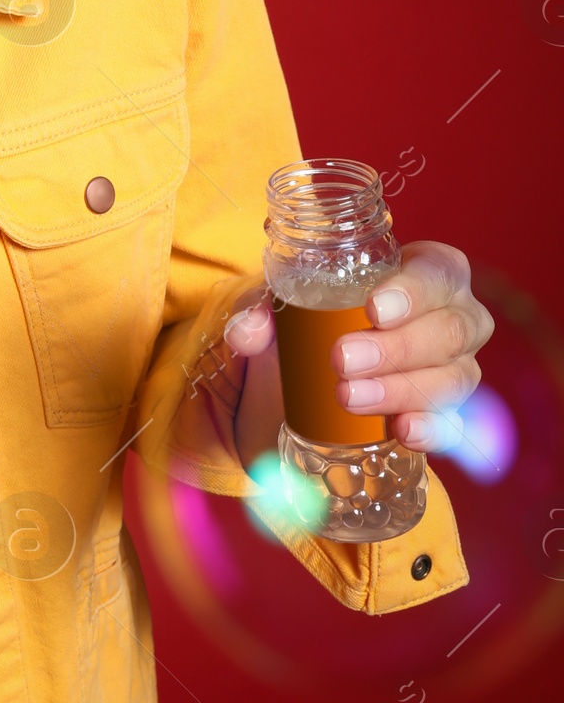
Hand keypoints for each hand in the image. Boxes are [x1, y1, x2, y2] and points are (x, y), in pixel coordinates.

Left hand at [224, 241, 493, 463]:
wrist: (316, 367)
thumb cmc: (318, 316)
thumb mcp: (286, 302)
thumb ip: (262, 309)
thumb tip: (246, 333)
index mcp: (425, 272)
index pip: (440, 272)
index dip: (415, 291)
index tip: (374, 309)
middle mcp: (454, 317)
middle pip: (450, 330)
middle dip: (397, 348)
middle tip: (343, 359)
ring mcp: (455, 367)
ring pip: (453, 378)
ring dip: (402, 390)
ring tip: (349, 397)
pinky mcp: (446, 412)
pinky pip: (453, 424)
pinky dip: (432, 429)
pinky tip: (403, 431)